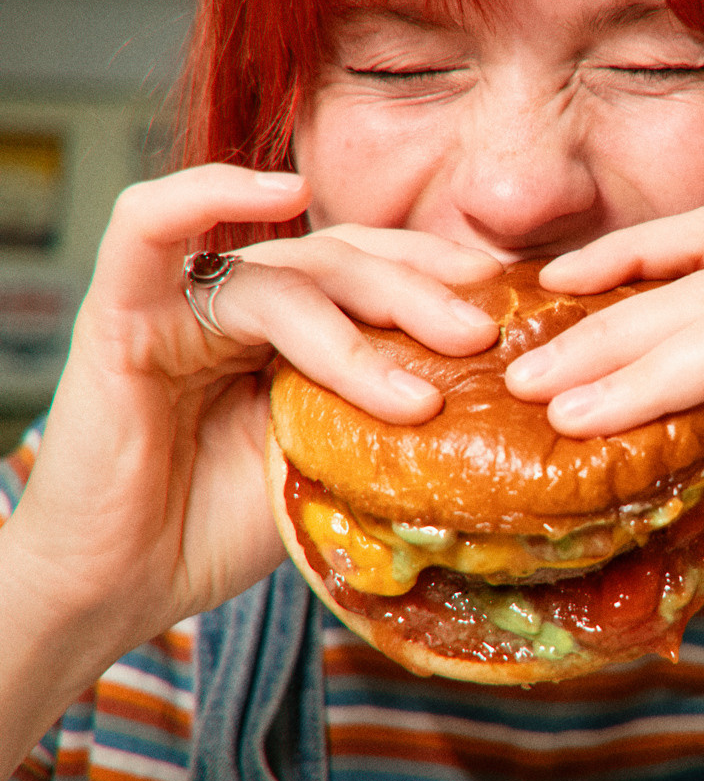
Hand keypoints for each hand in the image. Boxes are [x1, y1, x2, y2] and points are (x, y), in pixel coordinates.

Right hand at [3, 165, 499, 672]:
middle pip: (344, 262)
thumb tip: (492, 412)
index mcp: (288, 334)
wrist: (117, 587)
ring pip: (287, 270)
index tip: (509, 309)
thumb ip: (378, 420)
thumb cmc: (215, 532)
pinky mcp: (121, 313)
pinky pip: (152, 225)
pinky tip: (283, 194)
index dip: (439, 280)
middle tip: (485, 333)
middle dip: (422, 292)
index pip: (372, 275)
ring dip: (367, 310)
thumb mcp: (327, 466)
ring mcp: (179, 303)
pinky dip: (213, 193)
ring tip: (435, 364)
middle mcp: (238, 304)